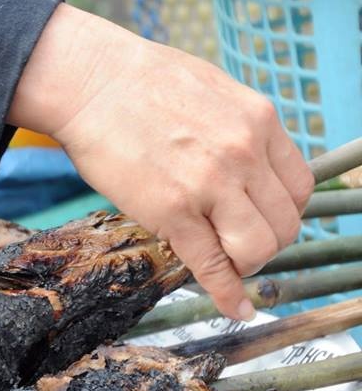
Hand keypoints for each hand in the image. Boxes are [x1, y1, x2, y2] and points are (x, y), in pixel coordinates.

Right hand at [8, 5, 313, 320]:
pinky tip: (235, 309)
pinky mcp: (172, 212)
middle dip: (267, 242)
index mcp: (258, 122)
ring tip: (227, 262)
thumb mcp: (212, 90)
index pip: (300, 187)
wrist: (90, 82)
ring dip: (246, 264)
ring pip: (258, 249)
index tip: (262, 219)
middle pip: (284, 224)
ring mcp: (210, 186)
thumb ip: (238, 128)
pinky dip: (227, 295)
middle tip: (241, 244)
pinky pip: (212, 266)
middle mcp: (244, 155)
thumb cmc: (139, 81)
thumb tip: (246, 160)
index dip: (284, 212)